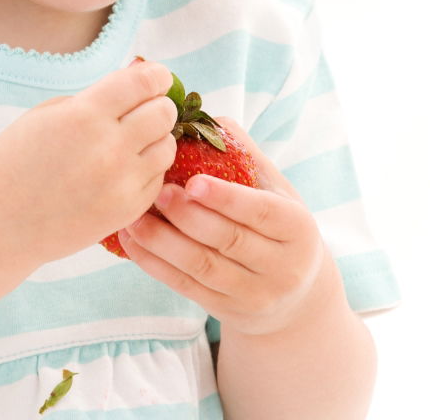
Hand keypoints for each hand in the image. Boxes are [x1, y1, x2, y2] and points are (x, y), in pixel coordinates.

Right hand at [0, 60, 178, 266]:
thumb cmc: (17, 159)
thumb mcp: (49, 114)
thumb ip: (95, 98)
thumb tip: (138, 81)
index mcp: (85, 115)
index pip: (143, 82)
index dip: (156, 75)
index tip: (157, 77)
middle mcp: (109, 148)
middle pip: (164, 113)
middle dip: (159, 104)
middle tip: (147, 107)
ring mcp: (120, 183)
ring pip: (167, 146)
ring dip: (157, 137)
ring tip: (136, 138)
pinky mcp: (126, 211)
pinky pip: (158, 178)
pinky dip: (148, 168)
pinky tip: (126, 166)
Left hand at [117, 115, 329, 336]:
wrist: (295, 296)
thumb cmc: (277, 225)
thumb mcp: (276, 190)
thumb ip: (246, 155)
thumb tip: (209, 118)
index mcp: (297, 229)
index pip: (262, 213)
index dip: (227, 198)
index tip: (193, 180)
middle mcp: (281, 267)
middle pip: (228, 241)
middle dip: (188, 217)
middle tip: (156, 191)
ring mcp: (254, 295)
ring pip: (202, 268)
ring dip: (162, 242)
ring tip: (134, 217)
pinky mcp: (225, 311)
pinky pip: (185, 287)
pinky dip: (155, 264)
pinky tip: (132, 242)